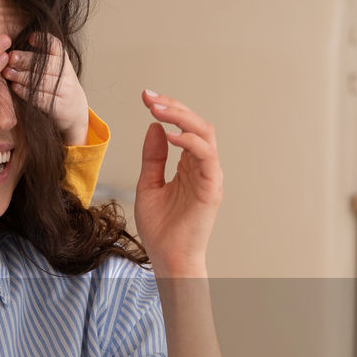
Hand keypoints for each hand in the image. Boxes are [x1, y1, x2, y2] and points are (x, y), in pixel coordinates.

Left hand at [4, 34, 89, 145]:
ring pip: (41, 81)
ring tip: (7, 72)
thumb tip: (13, 47)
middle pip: (46, 64)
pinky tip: (15, 87)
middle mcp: (67, 74)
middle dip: (26, 60)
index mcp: (64, 60)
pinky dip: (26, 91)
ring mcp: (65, 90)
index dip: (44, 41)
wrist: (74, 109)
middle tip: (10, 58)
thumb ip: (39, 57)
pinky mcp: (59, 106)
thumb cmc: (56, 85)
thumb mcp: (54, 68)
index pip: (56, 47)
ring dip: (22, 76)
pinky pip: (40, 97)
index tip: (30, 38)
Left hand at [132, 91, 223, 276]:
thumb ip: (153, 158)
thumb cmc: (161, 229)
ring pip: (204, 134)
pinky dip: (189, 142)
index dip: (167, 109)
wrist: (167, 258)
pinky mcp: (211, 187)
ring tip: (158, 110)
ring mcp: (208, 175)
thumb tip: (155, 127)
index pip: (182, 128)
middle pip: (196, 124)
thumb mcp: (148, 185)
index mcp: (188, 165)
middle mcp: (201, 166)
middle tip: (150, 98)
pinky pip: (206, 156)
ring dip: (181, 117)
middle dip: (173, 106)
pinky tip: (169, 136)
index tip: (146, 97)